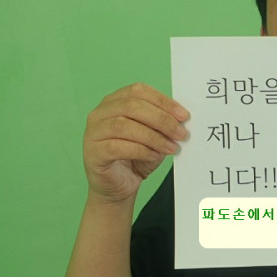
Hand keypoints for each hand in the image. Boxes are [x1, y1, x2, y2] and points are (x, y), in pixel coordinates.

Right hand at [83, 82, 188, 202]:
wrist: (119, 186)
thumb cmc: (136, 158)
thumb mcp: (154, 136)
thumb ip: (163, 125)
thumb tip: (181, 120)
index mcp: (115, 101)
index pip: (138, 91)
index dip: (163, 101)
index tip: (184, 116)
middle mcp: (100, 113)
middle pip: (132, 106)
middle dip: (161, 119)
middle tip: (181, 133)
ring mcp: (93, 132)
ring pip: (123, 125)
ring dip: (153, 137)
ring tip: (171, 147)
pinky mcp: (93, 152)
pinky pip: (116, 147)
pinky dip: (140, 150)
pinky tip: (154, 156)